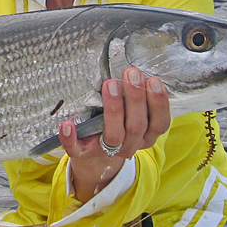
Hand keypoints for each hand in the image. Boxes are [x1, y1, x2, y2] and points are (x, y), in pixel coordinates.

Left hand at [59, 67, 169, 202]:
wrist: (95, 156)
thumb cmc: (118, 124)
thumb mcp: (133, 113)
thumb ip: (137, 97)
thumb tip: (136, 69)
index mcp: (146, 136)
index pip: (159, 124)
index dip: (158, 103)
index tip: (153, 79)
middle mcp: (130, 145)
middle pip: (137, 126)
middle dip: (135, 99)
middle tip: (131, 73)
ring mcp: (106, 151)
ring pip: (114, 135)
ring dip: (114, 109)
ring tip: (110, 84)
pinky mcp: (83, 154)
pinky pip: (76, 149)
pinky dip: (70, 138)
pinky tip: (67, 125)